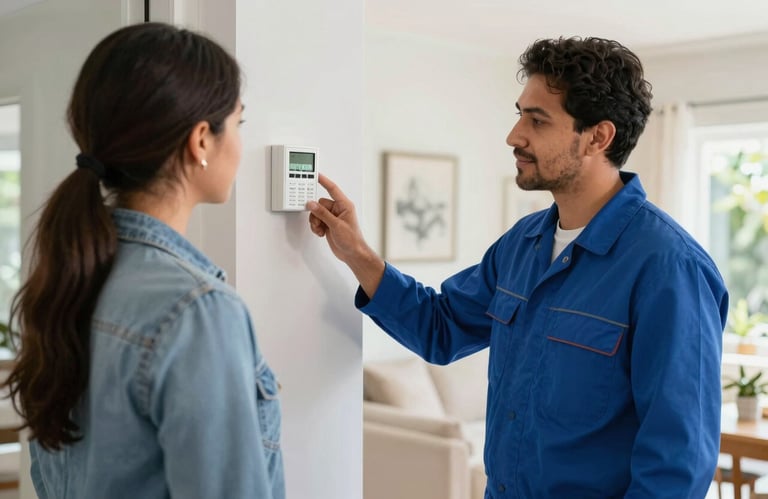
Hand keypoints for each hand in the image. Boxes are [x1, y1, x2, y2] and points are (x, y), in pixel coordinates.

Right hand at [307, 174, 384, 297]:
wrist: (352, 253)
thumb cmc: (352, 240)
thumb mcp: (336, 225)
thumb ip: (322, 213)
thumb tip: (311, 204)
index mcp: (344, 205)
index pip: (333, 189)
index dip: (324, 181)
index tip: (316, 175)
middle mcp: (339, 210)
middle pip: (320, 204)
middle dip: (317, 214)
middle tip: (319, 222)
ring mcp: (333, 218)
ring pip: (317, 213)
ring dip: (316, 222)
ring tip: (321, 230)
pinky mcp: (329, 225)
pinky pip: (317, 220)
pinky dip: (316, 226)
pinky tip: (321, 233)